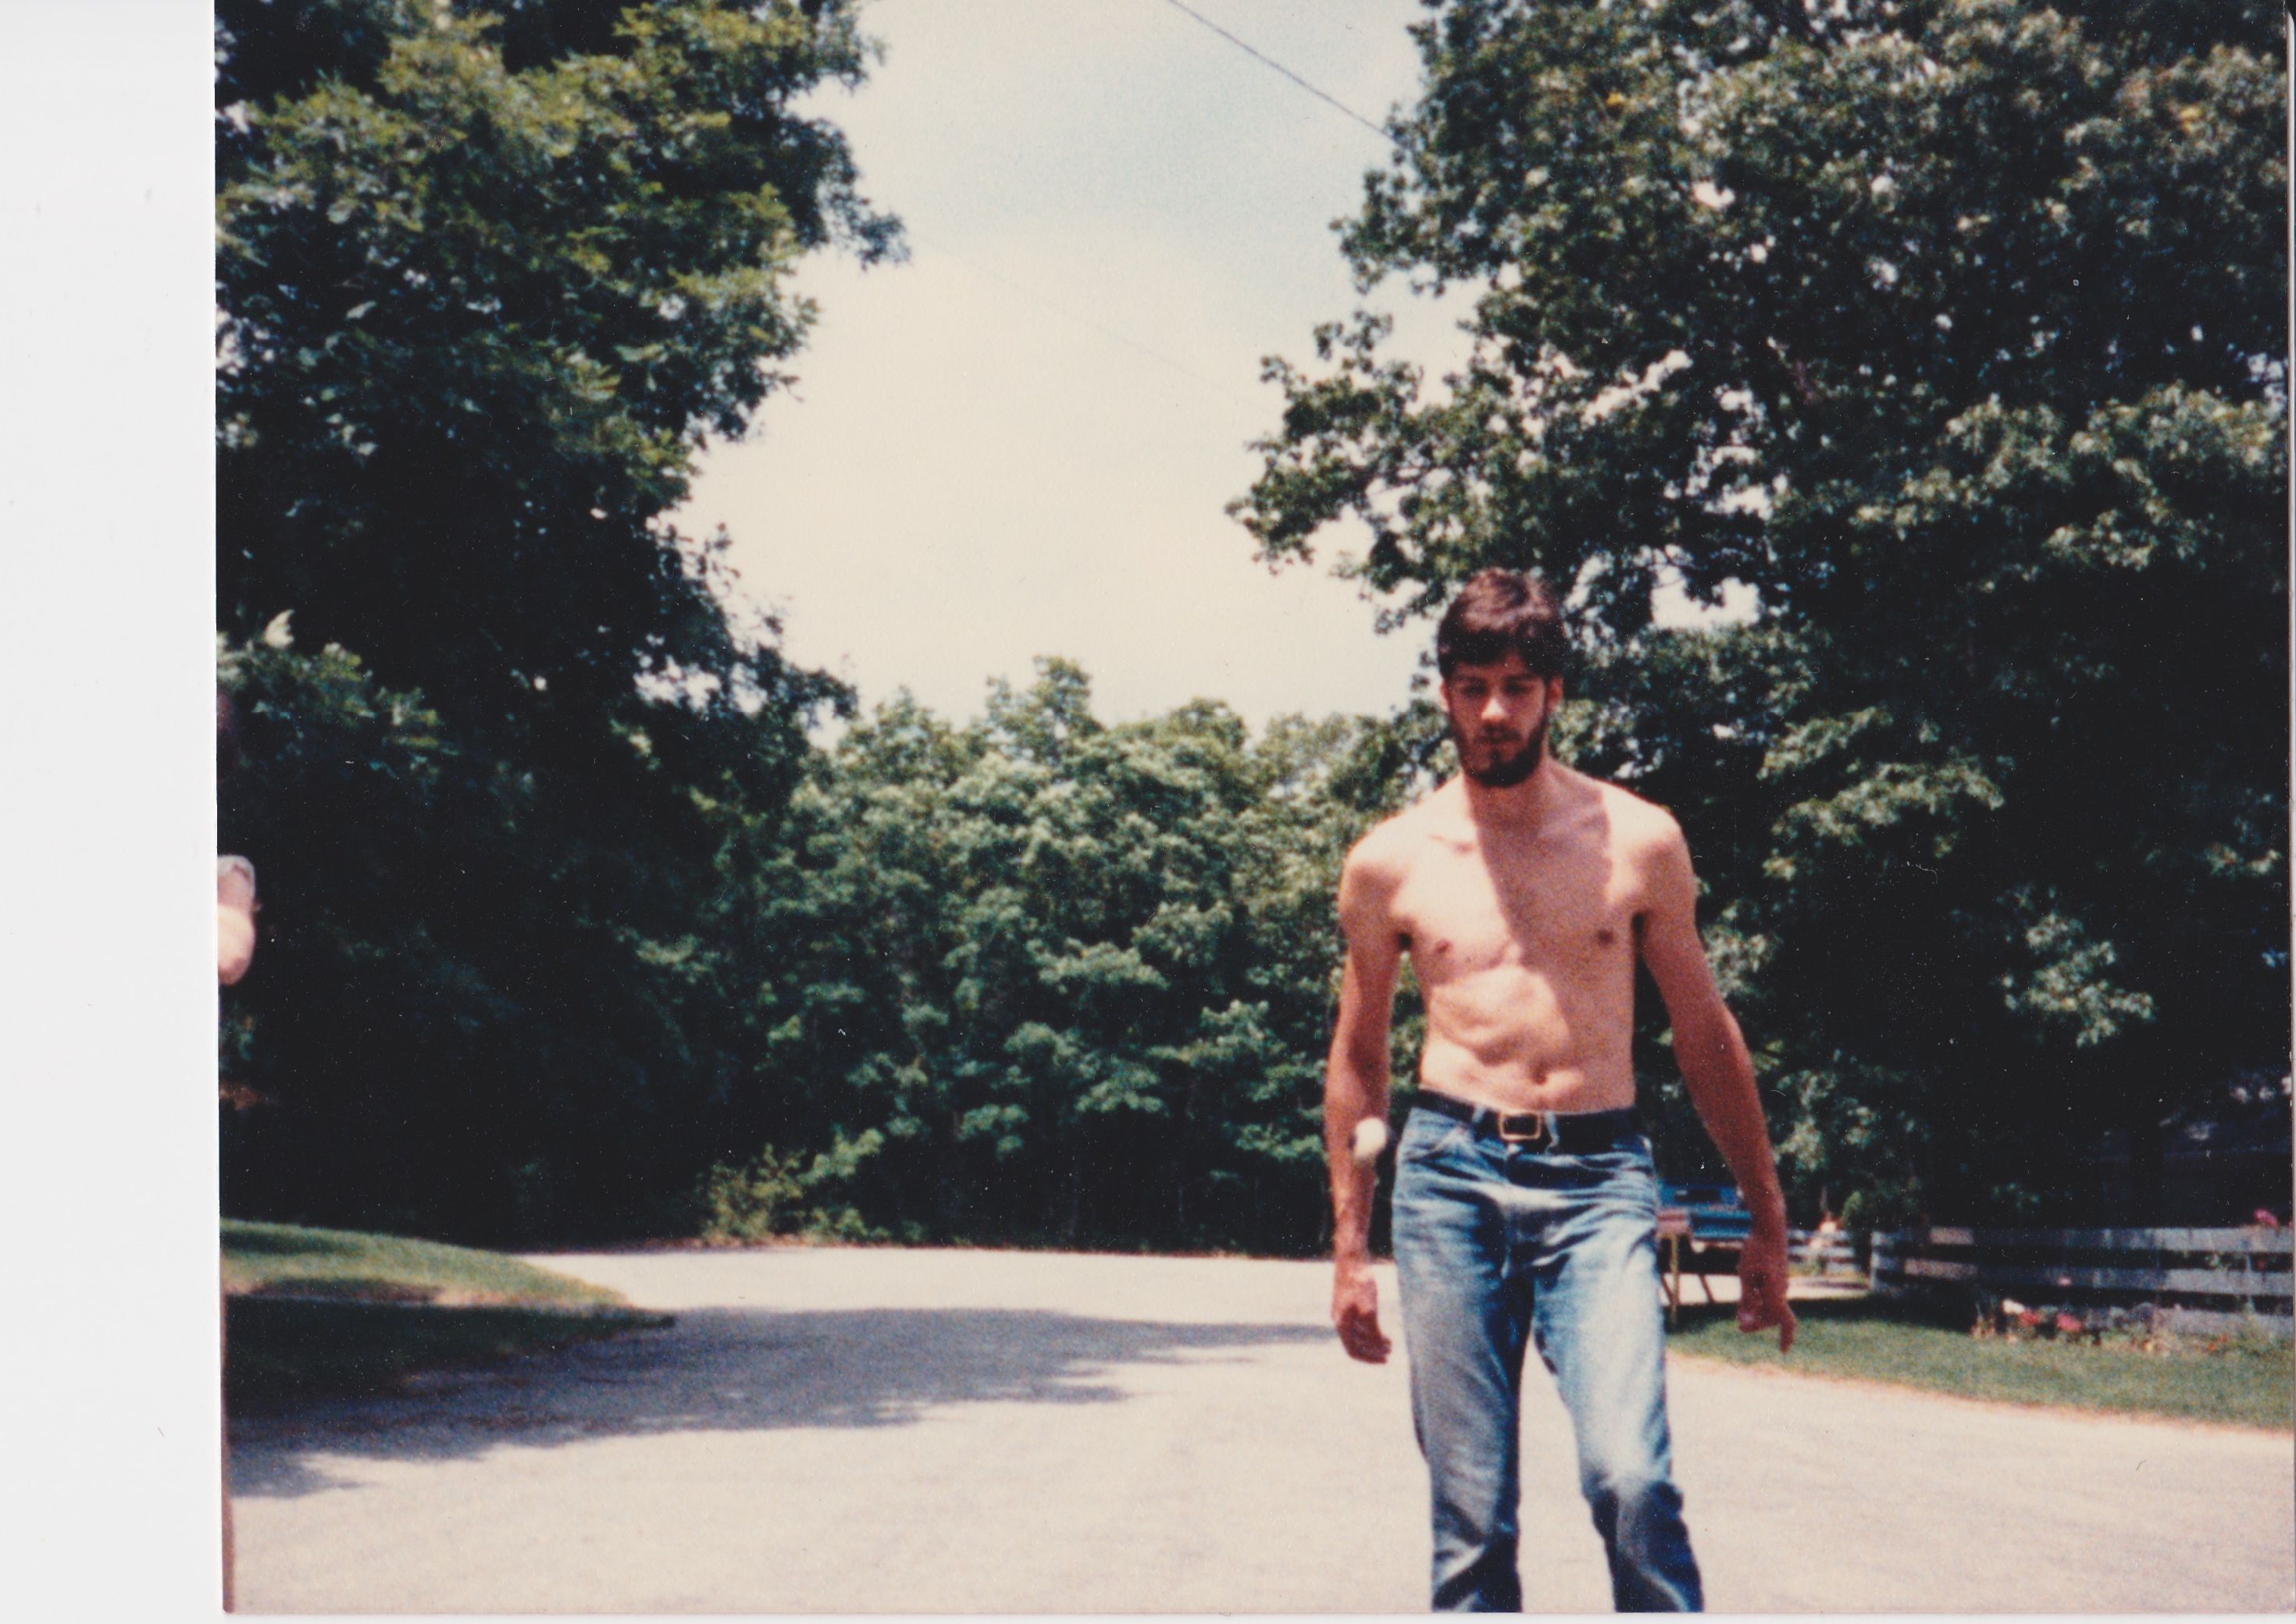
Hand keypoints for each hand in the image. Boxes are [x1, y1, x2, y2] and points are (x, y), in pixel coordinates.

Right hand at [1332, 1257, 1390, 1363]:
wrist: (1352, 1259)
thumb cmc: (1360, 1283)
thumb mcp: (1369, 1309)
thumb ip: (1372, 1331)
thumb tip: (1378, 1346)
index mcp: (1342, 1323)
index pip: (1353, 1351)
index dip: (1369, 1358)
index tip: (1385, 1360)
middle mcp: (1340, 1320)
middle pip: (1355, 1344)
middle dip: (1373, 1350)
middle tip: (1390, 1352)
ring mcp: (1343, 1311)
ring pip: (1357, 1333)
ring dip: (1373, 1340)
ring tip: (1390, 1342)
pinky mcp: (1348, 1303)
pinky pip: (1358, 1323)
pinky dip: (1370, 1329)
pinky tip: (1382, 1328)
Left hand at [1736, 1223, 1796, 1351]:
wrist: (1769, 1228)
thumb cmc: (1756, 1251)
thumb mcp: (1745, 1276)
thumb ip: (1746, 1298)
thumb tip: (1746, 1319)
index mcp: (1776, 1293)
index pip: (1786, 1322)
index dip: (1786, 1337)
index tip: (1783, 1351)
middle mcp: (1781, 1291)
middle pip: (1773, 1317)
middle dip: (1758, 1324)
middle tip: (1740, 1326)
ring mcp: (1780, 1283)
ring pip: (1770, 1307)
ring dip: (1757, 1313)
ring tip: (1740, 1315)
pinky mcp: (1776, 1277)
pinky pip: (1769, 1296)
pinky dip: (1759, 1302)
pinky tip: (1746, 1300)